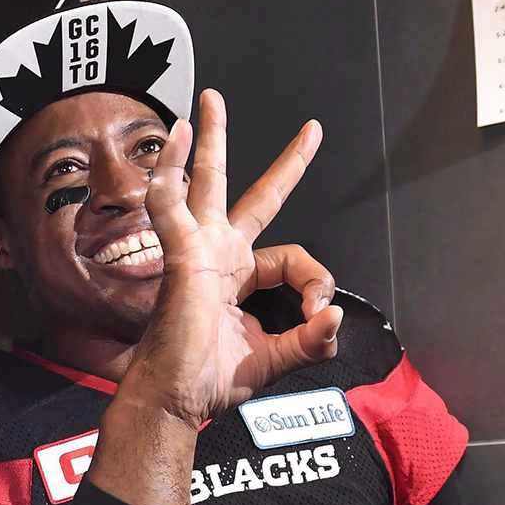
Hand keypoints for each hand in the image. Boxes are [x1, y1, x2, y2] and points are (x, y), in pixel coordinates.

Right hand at [122, 89, 343, 426]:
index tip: (319, 316)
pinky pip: (172, 206)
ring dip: (206, 143)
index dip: (316, 283)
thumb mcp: (275, 359)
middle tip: (310, 129)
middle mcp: (220, 255)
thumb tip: (334, 320)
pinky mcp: (181, 255)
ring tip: (207, 105)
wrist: (175, 398)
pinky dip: (170, 173)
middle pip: (251, 195)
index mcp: (240, 276)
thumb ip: (310, 342)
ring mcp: (199, 251)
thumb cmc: (208, 380)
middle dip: (281, 163)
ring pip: (206, 184)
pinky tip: (176, 140)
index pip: (293, 258)